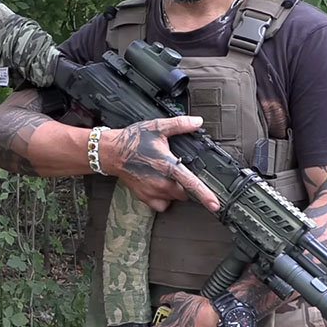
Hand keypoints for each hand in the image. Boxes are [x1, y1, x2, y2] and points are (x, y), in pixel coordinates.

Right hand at [99, 116, 219, 211]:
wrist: (111, 152)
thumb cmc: (133, 140)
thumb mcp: (157, 127)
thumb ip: (179, 125)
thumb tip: (197, 122)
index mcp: (168, 166)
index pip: (191, 183)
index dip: (206, 195)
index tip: (215, 205)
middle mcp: (161, 182)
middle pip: (185, 193)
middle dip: (186, 185)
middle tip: (179, 171)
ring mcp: (152, 192)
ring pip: (174, 198)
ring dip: (175, 190)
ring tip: (167, 176)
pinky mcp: (144, 197)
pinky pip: (162, 204)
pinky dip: (164, 199)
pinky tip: (160, 187)